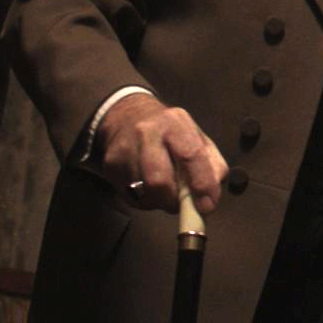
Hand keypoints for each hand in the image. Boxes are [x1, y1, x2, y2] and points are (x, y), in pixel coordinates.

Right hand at [97, 93, 226, 214]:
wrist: (127, 116)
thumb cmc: (170, 133)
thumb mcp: (197, 138)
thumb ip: (212, 165)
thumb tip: (210, 197)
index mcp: (176, 123)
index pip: (191, 155)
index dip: (201, 184)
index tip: (206, 206)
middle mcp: (147, 132)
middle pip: (159, 180)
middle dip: (173, 200)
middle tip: (181, 204)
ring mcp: (125, 149)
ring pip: (144, 194)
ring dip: (159, 201)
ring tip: (165, 189)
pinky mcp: (110, 165)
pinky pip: (130, 198)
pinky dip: (145, 200)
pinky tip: (147, 185)